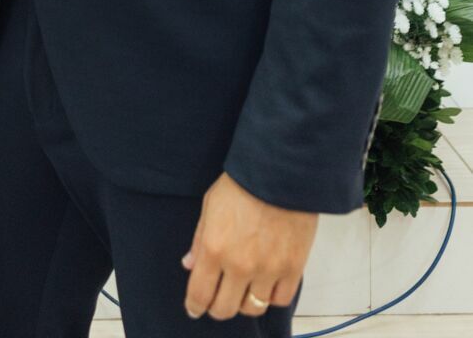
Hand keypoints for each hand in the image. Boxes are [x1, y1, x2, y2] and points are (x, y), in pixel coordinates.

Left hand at [182, 172, 317, 320]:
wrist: (280, 172)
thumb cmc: (242, 183)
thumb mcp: (210, 204)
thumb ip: (199, 239)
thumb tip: (190, 265)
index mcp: (214, 248)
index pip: (199, 294)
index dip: (194, 306)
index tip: (194, 308)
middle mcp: (239, 265)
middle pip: (224, 309)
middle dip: (217, 307)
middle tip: (218, 299)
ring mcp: (267, 270)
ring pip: (252, 308)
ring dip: (244, 302)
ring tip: (243, 289)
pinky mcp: (292, 268)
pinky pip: (279, 299)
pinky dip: (270, 296)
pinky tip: (265, 284)